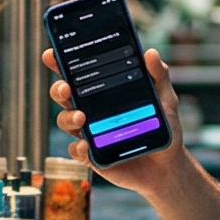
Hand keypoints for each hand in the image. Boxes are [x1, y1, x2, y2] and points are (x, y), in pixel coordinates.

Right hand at [42, 46, 186, 193]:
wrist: (168, 166)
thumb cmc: (163, 129)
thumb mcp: (165, 99)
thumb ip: (159, 76)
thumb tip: (151, 53)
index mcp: (103, 92)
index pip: (77, 73)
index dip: (60, 63)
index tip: (51, 54)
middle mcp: (91, 110)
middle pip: (63, 95)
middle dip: (58, 88)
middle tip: (66, 88)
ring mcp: (89, 133)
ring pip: (65, 121)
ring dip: (68, 117)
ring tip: (81, 117)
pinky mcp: (92, 156)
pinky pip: (76, 151)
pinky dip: (77, 148)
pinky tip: (86, 146)